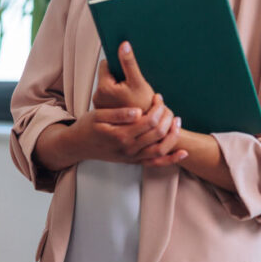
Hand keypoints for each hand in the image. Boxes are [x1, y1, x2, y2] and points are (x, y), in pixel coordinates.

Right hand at [69, 95, 184, 164]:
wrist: (77, 146)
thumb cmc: (87, 127)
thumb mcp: (97, 115)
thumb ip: (118, 114)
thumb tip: (138, 111)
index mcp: (121, 135)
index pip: (149, 122)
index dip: (157, 109)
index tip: (158, 98)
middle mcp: (129, 149)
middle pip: (158, 134)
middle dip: (167, 118)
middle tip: (167, 106)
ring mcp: (132, 157)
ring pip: (161, 149)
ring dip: (173, 136)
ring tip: (177, 121)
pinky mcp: (133, 162)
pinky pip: (156, 163)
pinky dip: (171, 159)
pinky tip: (183, 153)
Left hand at [92, 41, 154, 110]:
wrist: (148, 131)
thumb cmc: (144, 106)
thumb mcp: (138, 83)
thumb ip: (129, 63)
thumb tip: (123, 44)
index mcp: (103, 88)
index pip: (105, 64)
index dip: (117, 63)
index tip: (127, 68)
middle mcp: (97, 97)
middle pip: (107, 76)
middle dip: (118, 76)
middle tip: (131, 82)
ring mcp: (101, 105)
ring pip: (109, 86)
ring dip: (119, 86)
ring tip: (131, 93)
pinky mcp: (106, 112)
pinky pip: (111, 97)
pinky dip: (119, 96)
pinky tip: (130, 100)